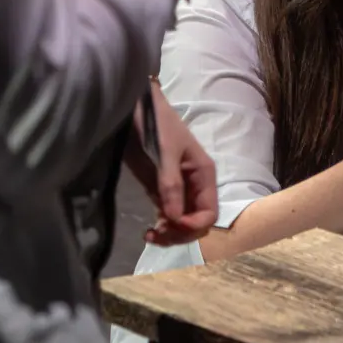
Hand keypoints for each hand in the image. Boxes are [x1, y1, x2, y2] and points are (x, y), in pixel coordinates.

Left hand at [122, 87, 219, 245]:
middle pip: (197, 222)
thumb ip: (170, 184)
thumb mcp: (164, 152)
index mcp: (204, 174)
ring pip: (182, 222)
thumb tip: (174, 218)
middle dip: (181, 233)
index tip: (171, 224)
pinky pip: (168, 215)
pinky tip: (149, 228)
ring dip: (170, 234)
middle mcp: (194, 185)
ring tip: (150, 234)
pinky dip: (162, 226)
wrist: (134, 107)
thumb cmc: (155, 124)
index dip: (193, 224)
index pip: (209, 213)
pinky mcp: (160, 189)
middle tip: (156, 234)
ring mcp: (178, 188)